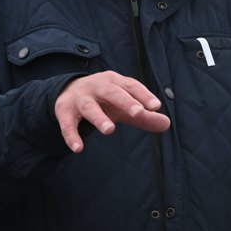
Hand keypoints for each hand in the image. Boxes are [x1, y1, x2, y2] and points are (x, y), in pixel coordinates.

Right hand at [55, 71, 170, 152]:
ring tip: (110, 130)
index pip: (131, 86)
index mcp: (115, 82)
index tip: (156, 106)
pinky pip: (67, 124)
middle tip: (138, 112)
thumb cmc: (105, 100)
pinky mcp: (64, 111)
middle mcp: (98, 86)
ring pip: (90, 107)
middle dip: (125, 101)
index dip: (143, 95)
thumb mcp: (124, 105)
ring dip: (99, 118)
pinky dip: (71, 136)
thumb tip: (166, 124)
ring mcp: (80, 98)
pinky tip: (78, 148)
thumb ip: (144, 116)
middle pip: (112, 93)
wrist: (68, 90)